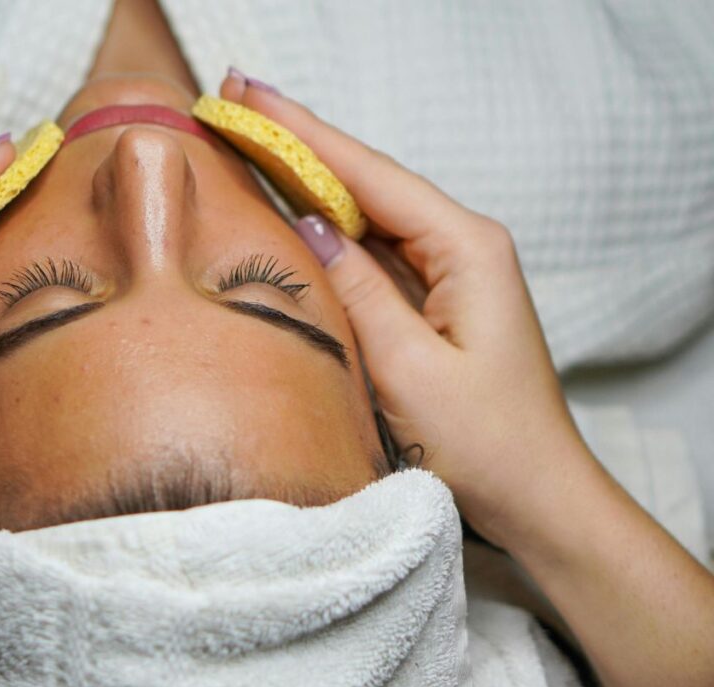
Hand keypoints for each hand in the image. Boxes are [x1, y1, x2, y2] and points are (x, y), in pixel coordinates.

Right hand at [219, 75, 594, 549]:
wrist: (537, 498)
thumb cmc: (484, 443)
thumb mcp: (407, 369)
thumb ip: (357, 291)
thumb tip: (310, 226)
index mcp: (467, 248)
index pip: (371, 176)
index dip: (305, 135)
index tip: (250, 100)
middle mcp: (463, 247)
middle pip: (369, 183)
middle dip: (302, 145)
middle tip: (237, 105)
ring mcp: (451, 274)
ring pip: (370, 216)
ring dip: (312, 183)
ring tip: (253, 144)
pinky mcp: (437, 303)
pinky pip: (376, 255)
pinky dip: (332, 232)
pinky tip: (295, 212)